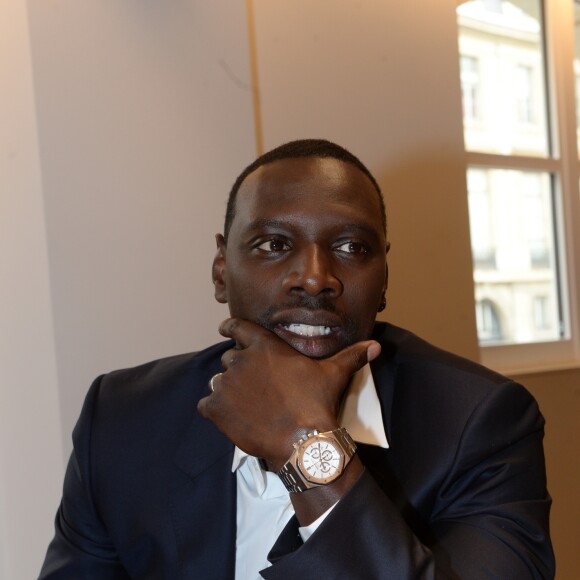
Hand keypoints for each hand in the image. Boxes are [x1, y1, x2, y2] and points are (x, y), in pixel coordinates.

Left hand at [197, 318, 380, 469]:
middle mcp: (241, 360)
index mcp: (264, 346)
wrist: (303, 441)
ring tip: (242, 403)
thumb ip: (351, 355)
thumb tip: (376, 345)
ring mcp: (226, 384)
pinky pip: (206, 404)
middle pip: (229, 357)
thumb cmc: (317, 402)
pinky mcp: (216, 409)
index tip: (223, 329)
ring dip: (226, 389)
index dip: (229, 327)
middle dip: (237, 367)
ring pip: (218, 381)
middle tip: (249, 383)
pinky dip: (213, 410)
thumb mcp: (335, 374)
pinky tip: (229, 417)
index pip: (237, 326)